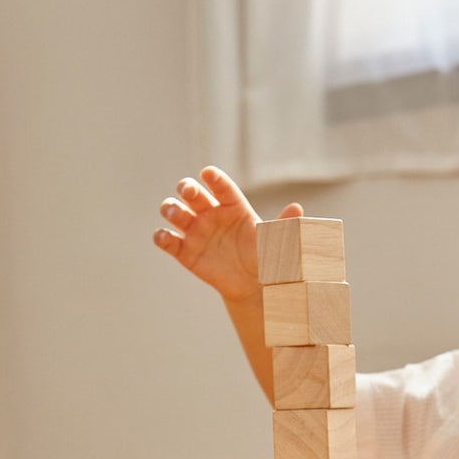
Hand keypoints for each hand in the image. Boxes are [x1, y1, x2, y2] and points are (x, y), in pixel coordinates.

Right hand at [153, 166, 302, 302]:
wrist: (253, 285)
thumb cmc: (265, 257)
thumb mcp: (277, 242)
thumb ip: (284, 225)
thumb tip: (297, 208)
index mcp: (233, 206)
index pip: (221, 187)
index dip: (214, 179)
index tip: (208, 173)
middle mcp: (211, 214)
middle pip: (192, 193)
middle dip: (186, 188)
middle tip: (189, 191)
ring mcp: (195, 231)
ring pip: (175, 211)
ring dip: (171, 208)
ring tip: (176, 214)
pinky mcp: (184, 251)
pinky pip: (167, 240)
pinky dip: (161, 237)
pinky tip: (164, 237)